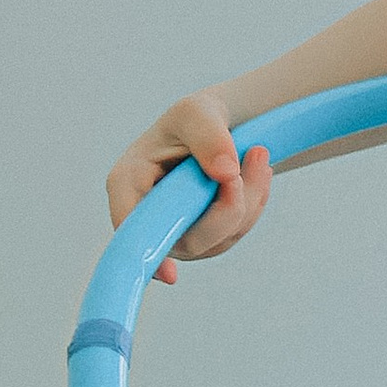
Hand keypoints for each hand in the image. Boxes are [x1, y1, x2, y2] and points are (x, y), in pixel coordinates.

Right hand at [105, 94, 272, 285]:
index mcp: (128, 182)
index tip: (170, 274)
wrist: (218, 128)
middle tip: (257, 155)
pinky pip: (235, 233)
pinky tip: (255, 173)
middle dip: (230, 205)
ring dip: (250, 198)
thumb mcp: (198, 112)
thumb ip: (208, 136)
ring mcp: (175, 232)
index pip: (130, 226)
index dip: (146, 251)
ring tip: (258, 154)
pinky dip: (254, 203)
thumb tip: (225, 173)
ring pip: (219, 238)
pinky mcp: (203, 238)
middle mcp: (148, 215)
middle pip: (189, 239)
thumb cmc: (196, 119)